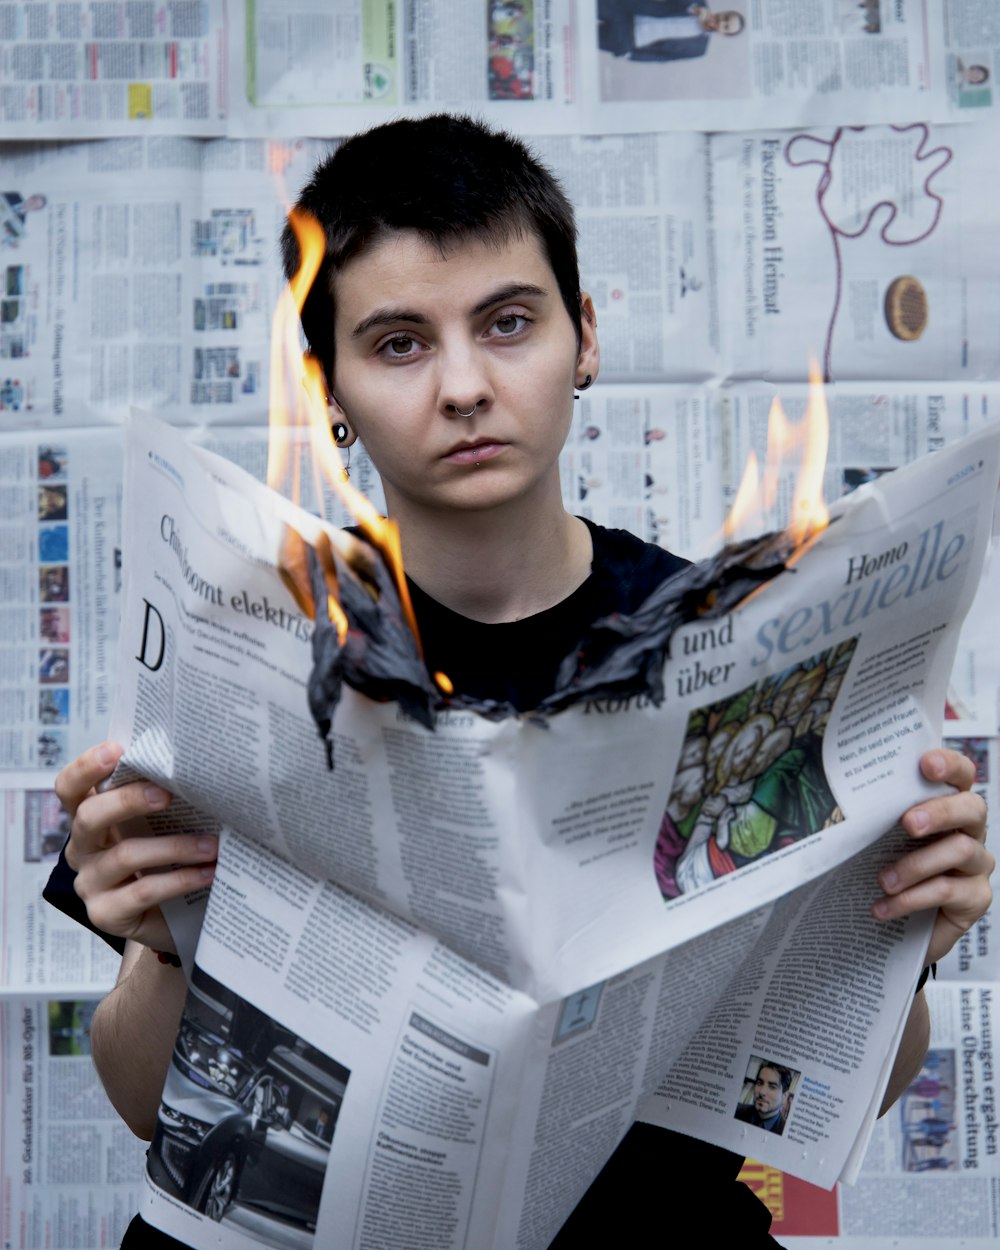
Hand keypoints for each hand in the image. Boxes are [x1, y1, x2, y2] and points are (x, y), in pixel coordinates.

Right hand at [54, 741, 216, 952]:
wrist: (176, 917)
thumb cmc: (167, 859)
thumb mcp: (159, 825)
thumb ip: (161, 798)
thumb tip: (195, 764)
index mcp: (91, 819)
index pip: (70, 788)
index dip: (85, 768)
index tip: (116, 750)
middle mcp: (83, 850)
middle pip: (89, 816)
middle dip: (128, 799)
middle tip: (167, 794)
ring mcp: (90, 884)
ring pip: (125, 854)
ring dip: (174, 846)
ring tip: (211, 845)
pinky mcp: (106, 915)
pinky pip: (143, 891)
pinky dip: (180, 879)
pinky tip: (207, 873)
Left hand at [873, 748, 992, 965]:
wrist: (897, 924)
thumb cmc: (887, 867)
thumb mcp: (880, 837)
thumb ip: (876, 815)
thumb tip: (835, 796)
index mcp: (948, 805)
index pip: (961, 774)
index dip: (950, 764)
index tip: (926, 764)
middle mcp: (969, 830)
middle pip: (972, 808)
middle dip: (940, 812)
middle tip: (908, 823)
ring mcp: (977, 864)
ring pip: (960, 851)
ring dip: (916, 865)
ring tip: (883, 880)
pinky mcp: (976, 897)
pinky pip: (949, 891)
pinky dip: (912, 898)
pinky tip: (884, 907)